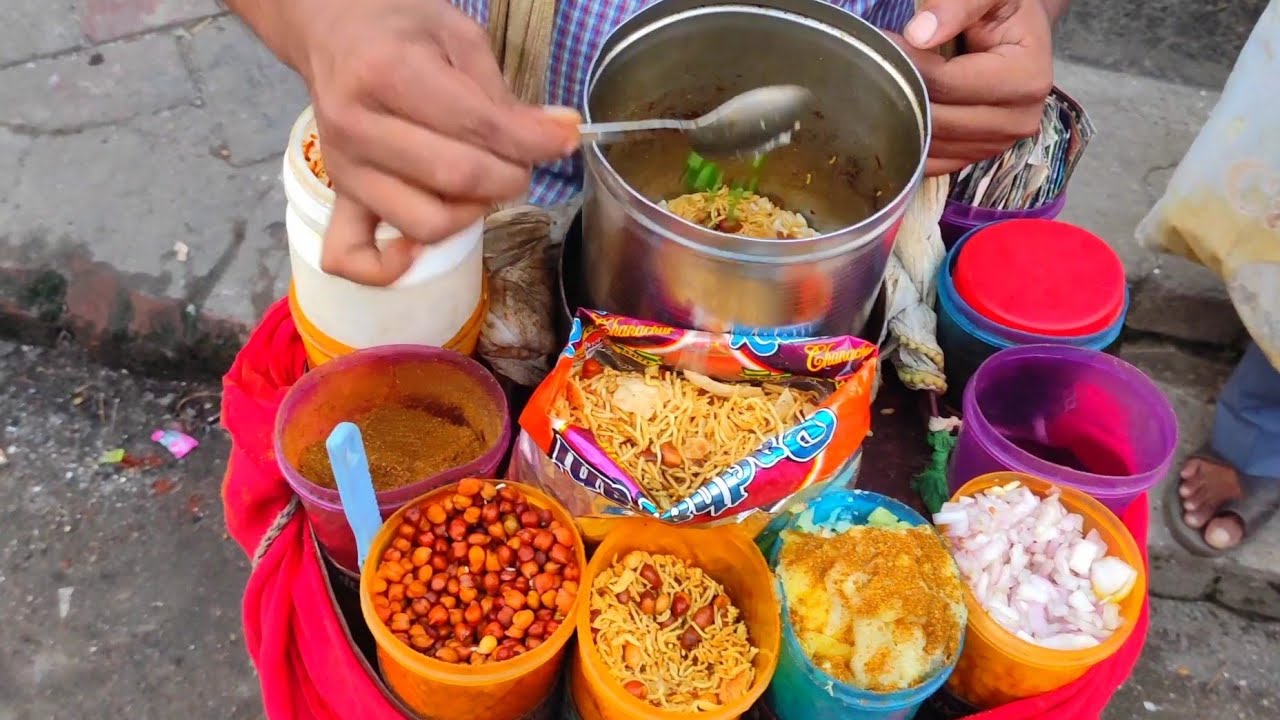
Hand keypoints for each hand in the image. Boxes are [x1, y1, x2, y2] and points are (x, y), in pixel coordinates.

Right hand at [287, 0, 579, 284]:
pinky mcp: (338, 197)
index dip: (534, 142)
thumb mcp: (458, 36)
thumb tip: (560, 134)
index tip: (564, 140)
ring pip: (426, 223)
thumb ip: (505, 94)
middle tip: (521, 160)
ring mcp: (344, 169)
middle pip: (457, 180)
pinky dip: (388, 268)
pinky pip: (351, 256)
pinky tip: (417, 248)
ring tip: (480, 185)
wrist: (333, 30)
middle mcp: (359, 126)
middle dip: (510, 176)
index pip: (478, 126)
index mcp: (388, 73)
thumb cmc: (400, 29)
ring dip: (472, 214)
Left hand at [893, 0, 1053, 176]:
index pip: (948, 82)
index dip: (908, 63)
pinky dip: (908, 146)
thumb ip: (958, 5)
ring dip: (901, 120)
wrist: (1017, 35)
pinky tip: (895, 117)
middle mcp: (1019, 120)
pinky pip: (933, 163)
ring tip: (887, 87)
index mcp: (1028, 79)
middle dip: (902, 93)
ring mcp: (998, 145)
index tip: (883, 43)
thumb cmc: (1003, 11)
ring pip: (931, 145)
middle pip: (938, 119)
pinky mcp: (977, 157)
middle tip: (878, 68)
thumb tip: (919, 35)